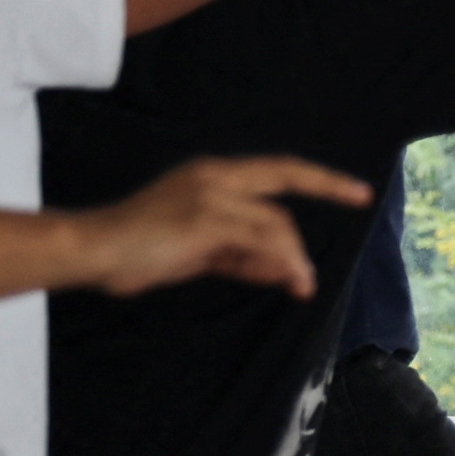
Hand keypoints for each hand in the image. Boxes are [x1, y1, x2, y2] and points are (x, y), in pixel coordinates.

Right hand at [80, 154, 369, 296]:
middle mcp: (214, 176)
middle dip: (326, 190)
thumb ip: (237, 252)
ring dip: (293, 257)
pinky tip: (290, 281)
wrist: (92, 249)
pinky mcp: (207, 220)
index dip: (317, 177)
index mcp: (210, 175)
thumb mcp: (196, 249)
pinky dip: (282, 262)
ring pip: (275, 224)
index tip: (355, 189)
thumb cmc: (136, 251)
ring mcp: (211, 194)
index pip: (275, 169)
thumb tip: (283, 268)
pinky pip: (261, 241)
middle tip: (362, 201)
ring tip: (300, 286)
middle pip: (284, 186)